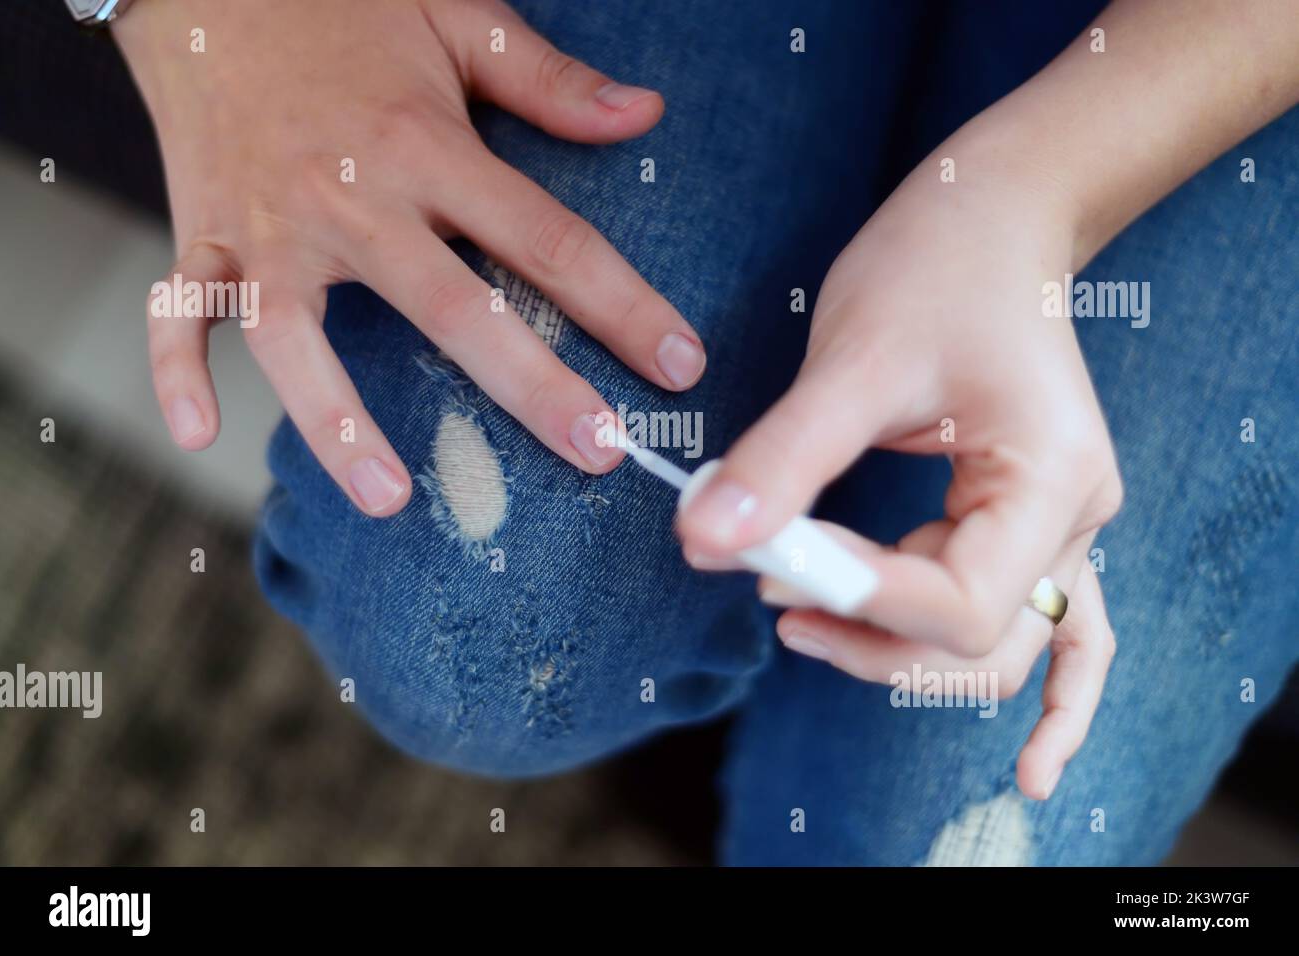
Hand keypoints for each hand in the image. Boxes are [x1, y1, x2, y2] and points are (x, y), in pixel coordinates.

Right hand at [116, 0, 704, 514]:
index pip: (546, 240)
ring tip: (391, 500)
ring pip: (297, 336)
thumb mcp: (453, 15)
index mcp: (426, 146)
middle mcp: (352, 199)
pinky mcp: (201, 233)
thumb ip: (547, 78)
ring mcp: (267, 224)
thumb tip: (643, 113)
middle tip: (598, 453)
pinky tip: (199, 436)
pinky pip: (176, 312)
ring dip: (338, 421)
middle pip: (451, 309)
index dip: (622, 307)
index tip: (679, 366)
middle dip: (531, 389)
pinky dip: (175, 372)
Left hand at [676, 141, 1123, 797]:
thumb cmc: (937, 264)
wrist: (992, 213)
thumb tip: (700, 542)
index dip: (857, 598)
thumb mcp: (855, 360)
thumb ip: (783, 460)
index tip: (765, 563)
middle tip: (764, 589)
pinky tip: (1031, 772)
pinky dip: (1040, 702)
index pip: (956, 599)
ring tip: (801, 622)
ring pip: (987, 645)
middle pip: (971, 642)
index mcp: (1051, 480)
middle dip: (863, 633)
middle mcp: (1072, 520)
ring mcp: (1058, 530)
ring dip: (898, 652)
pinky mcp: (1023, 524)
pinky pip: (1048, 635)